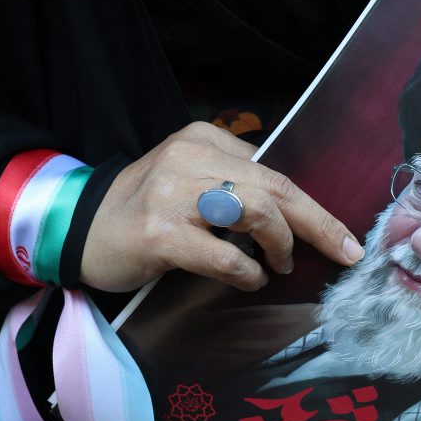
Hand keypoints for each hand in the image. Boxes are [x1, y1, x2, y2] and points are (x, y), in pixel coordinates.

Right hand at [80, 122, 364, 291]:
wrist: (77, 226)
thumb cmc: (143, 209)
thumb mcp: (189, 180)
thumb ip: (233, 185)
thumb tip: (294, 215)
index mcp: (203, 139)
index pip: (274, 170)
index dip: (313, 206)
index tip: (343, 236)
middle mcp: (190, 157)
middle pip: (274, 188)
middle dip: (317, 224)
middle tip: (342, 253)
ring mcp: (173, 193)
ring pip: (256, 211)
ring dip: (280, 245)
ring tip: (279, 265)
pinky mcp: (160, 231)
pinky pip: (224, 255)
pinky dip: (246, 272)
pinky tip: (249, 280)